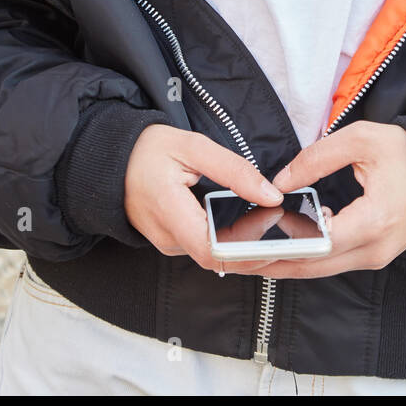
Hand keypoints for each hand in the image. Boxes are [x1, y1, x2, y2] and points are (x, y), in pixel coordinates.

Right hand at [124, 124, 282, 275]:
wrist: (110, 160)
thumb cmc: (148, 149)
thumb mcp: (193, 146)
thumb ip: (234, 170)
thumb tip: (271, 195)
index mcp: (168, 210)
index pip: (210, 250)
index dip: (246, 252)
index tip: (278, 240)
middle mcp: (167, 236)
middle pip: (218, 258)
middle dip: (258, 253)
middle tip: (295, 238)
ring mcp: (169, 243)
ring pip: (215, 257)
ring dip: (250, 250)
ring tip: (285, 233)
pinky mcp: (174, 242)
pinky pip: (208, 249)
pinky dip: (235, 244)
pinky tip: (261, 232)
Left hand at [256, 121, 405, 278]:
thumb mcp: (362, 140)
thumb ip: (316, 159)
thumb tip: (279, 183)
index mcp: (375, 219)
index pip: (318, 243)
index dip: (280, 246)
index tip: (246, 245)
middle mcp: (375, 248)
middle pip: (313, 267)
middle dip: (270, 264)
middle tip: (231, 259)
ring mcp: (376, 256)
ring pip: (320, 270)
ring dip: (283, 265)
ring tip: (244, 256)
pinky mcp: (374, 255)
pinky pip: (332, 264)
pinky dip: (303, 259)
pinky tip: (276, 250)